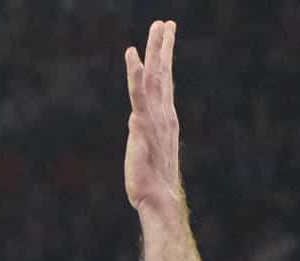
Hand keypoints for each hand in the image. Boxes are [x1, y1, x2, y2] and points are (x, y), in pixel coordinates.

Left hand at [124, 20, 182, 215]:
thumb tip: (137, 121)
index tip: (168, 39)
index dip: (166, 60)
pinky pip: (139, 93)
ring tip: (158, 26)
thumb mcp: (148, 152)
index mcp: (165, 118)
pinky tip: (132, 54)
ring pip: (155, 76)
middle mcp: (163, 113)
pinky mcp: (141, 124)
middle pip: (164, 73)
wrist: (158, 198)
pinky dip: (135, 72)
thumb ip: (144, 134)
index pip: (166, 83)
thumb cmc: (152, 182)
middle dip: (164, 46)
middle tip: (166, 22)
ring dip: (155, 50)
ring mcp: (154, 117)